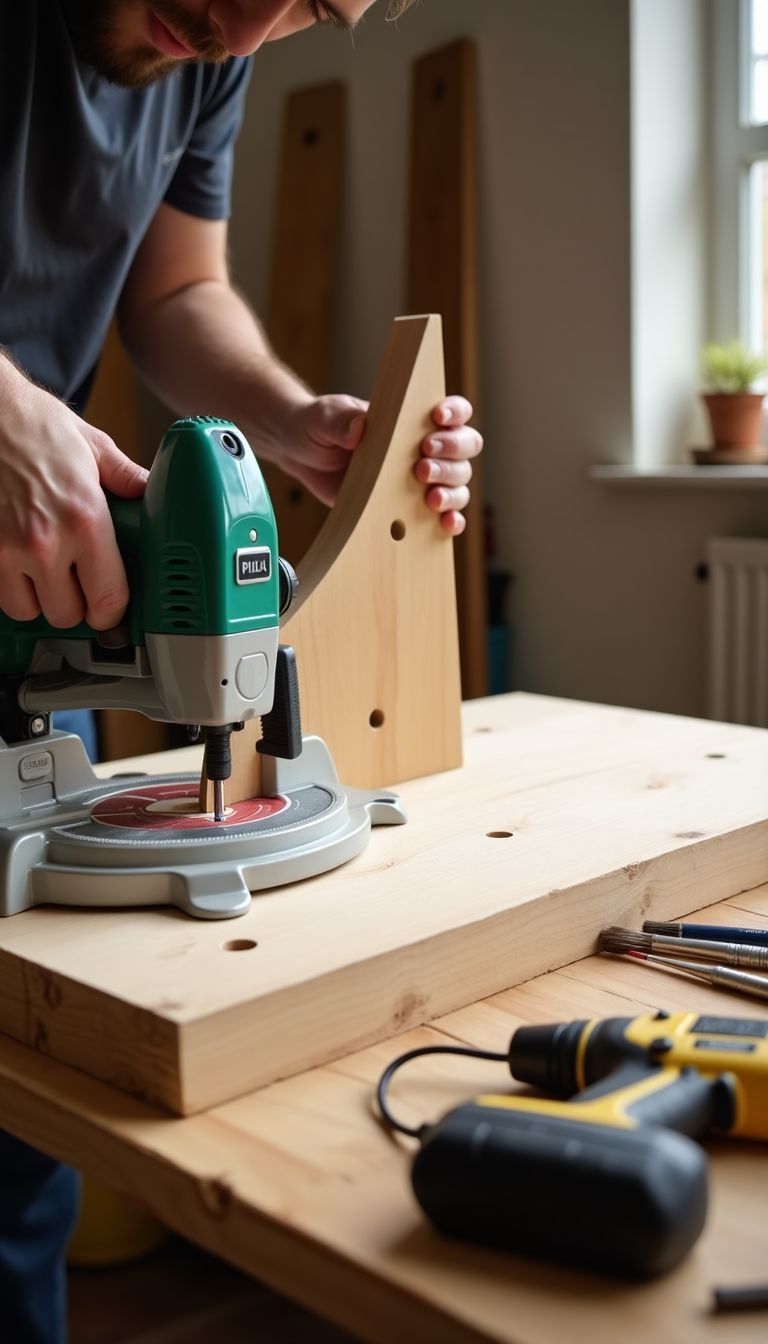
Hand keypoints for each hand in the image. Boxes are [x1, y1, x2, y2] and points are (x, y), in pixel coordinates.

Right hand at [0, 367, 147, 628]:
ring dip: (39, 598)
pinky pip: (0, 596)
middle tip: (76, 581)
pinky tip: (19, 564)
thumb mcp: (92, 446)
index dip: (112, 610)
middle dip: (75, 603)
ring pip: (29, 611)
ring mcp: (7, 549)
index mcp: (85, 519)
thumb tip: (152, 495)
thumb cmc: (31, 424)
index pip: (108, 598)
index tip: (110, 606)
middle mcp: (46, 541)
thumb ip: (127, 479)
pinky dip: (11, 587)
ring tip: (45, 572)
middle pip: (68, 614)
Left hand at [281, 393, 481, 532]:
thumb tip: (359, 431)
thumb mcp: (324, 418)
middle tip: (422, 466)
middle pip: (465, 447)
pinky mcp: (408, 506)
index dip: (455, 413)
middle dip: (451, 456)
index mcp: (410, 418)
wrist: (300, 454)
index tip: (438, 419)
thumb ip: (341, 422)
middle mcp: (423, 446)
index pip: (451, 411)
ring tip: (430, 498)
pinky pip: (443, 514)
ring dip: (452, 490)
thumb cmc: (317, 426)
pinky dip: (452, 519)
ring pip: (459, 481)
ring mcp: (419, 478)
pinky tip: (446, 523)